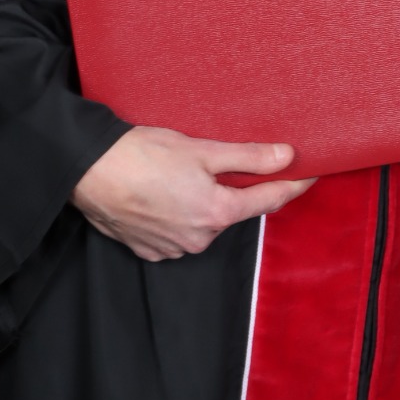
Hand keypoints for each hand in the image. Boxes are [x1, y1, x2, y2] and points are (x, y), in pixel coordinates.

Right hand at [71, 126, 315, 262]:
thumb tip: (287, 158)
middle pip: (233, 211)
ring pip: (204, 222)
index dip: (293, 185)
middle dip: (235, 189)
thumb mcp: (201, 149)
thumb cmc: (143, 155)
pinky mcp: (150, 249)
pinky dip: (178, 213)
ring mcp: (173, 248)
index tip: (311, 174)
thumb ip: (248, 157)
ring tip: (182, 173)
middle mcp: (199, 239)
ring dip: (203, 201)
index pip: (269, 201)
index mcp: (217, 213)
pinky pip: (177, 232)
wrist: (88, 171)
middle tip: (223, 161)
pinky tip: (164, 192)